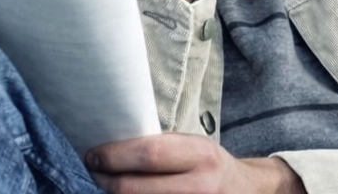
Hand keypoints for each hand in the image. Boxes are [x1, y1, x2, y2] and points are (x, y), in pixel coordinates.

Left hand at [85, 133, 304, 193]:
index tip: (93, 155)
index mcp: (201, 156)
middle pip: (135, 188)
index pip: (148, 156)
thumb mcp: (194, 148)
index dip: (114, 156)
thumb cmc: (210, 166)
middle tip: (92, 171)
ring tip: (105, 184)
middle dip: (106, 180)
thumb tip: (112, 149)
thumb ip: (161, 149)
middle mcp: (200, 186)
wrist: (246, 192)